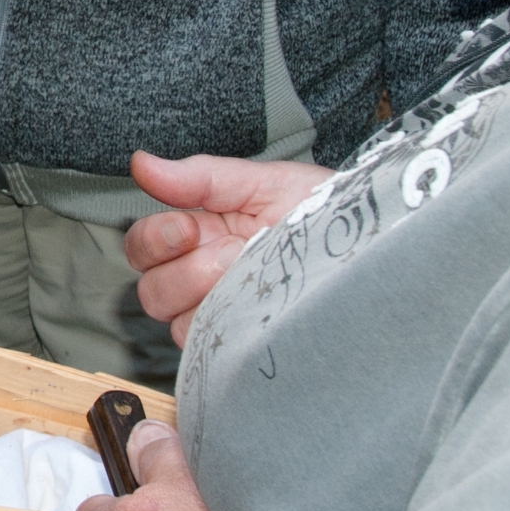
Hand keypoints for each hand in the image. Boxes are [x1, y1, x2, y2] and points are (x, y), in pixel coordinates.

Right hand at [123, 150, 330, 344]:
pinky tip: (260, 306)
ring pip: (175, 321)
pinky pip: (210, 347)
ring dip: (212, 296)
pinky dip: (228, 326)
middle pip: (151, 290)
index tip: (189, 228)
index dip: (155, 239)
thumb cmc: (321, 212)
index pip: (142, 247)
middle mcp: (200, 278)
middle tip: (234, 252)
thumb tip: (140, 163)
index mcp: (199, 235)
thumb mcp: (264, 184)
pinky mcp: (240, 345)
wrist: (369, 246)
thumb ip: (201, 177)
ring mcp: (219, 315)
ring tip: (255, 278)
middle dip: (187, 270)